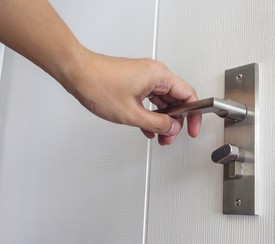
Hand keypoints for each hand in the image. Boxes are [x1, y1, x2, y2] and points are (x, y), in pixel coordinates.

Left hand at [65, 52, 201, 144]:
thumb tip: (172, 127)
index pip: (188, 96)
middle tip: (170, 136)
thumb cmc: (98, 84)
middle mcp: (154, 74)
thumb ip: (156, 123)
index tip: (193, 128)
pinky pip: (151, 99)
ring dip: (162, 119)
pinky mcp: (135, 81)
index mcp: (159, 76)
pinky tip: (147, 127)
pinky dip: (151, 114)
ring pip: (163, 101)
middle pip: (176, 100)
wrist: (76, 72)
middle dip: (175, 121)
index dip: (194, 115)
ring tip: (159, 135)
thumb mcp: (131, 113)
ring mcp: (144, 77)